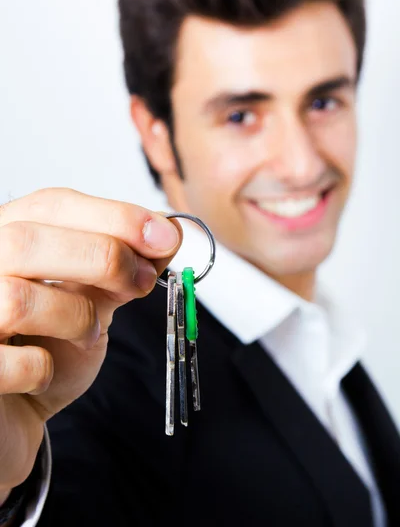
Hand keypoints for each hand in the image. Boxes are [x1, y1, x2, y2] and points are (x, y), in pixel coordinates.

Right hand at [0, 188, 180, 490]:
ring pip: (16, 299)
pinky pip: (7, 364)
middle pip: (26, 240)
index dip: (113, 216)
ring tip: (92, 332)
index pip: (50, 205)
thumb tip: (169, 235)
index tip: (165, 236)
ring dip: (76, 316)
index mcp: (5, 238)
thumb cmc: (48, 346)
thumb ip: (121, 266)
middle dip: (103, 257)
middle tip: (145, 280)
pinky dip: (40, 369)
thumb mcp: (91, 298)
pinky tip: (45, 371)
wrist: (16, 409)